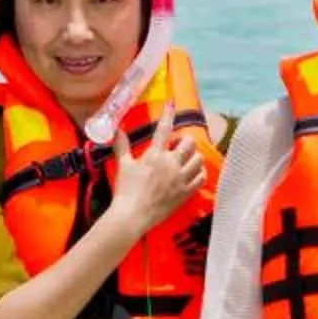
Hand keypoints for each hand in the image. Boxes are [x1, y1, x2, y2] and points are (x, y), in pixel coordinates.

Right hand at [110, 122, 208, 236]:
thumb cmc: (126, 190)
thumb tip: (116, 129)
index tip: (172, 103)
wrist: (133, 215)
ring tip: (186, 160)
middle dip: (184, 141)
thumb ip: (122, 146)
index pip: (164, 128)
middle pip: (189, 143)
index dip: (168, 114)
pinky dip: (200, 173)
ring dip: (193, 157)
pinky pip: (201, 177)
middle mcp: (171, 164)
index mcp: (155, 155)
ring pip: (198, 159)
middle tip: (177, 147)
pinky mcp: (186, 192)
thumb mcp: (123, 165)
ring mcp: (181, 178)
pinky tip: (193, 173)